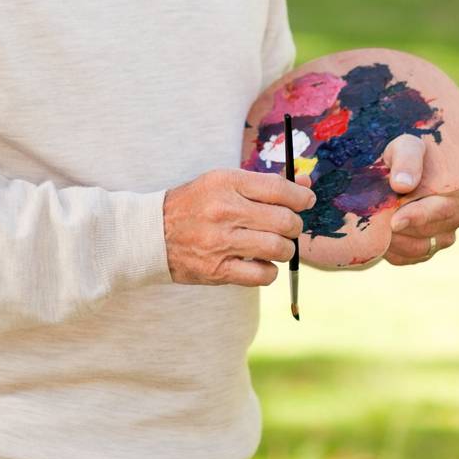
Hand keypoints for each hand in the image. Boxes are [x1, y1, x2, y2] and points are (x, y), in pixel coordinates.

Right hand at [163, 168, 316, 285]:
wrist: (152, 234)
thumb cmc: (195, 204)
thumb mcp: (224, 183)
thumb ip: (265, 184)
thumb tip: (306, 184)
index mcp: (226, 183)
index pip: (279, 189)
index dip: (301, 196)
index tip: (306, 201)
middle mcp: (224, 211)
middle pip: (285, 221)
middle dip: (295, 225)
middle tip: (289, 227)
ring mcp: (221, 242)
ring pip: (278, 248)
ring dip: (284, 249)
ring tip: (274, 244)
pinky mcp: (217, 270)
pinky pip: (262, 275)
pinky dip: (269, 271)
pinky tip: (260, 263)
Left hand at [380, 133, 458, 266]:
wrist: (402, 168)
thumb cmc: (406, 152)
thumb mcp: (406, 145)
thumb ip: (407, 160)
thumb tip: (403, 185)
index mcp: (458, 188)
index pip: (440, 210)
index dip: (415, 217)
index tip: (394, 221)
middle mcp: (458, 214)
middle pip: (427, 231)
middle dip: (399, 227)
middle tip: (375, 219)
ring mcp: (447, 234)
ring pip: (419, 248)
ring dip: (394, 241)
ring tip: (376, 225)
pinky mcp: (432, 247)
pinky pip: (410, 258)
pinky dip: (393, 251)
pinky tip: (380, 235)